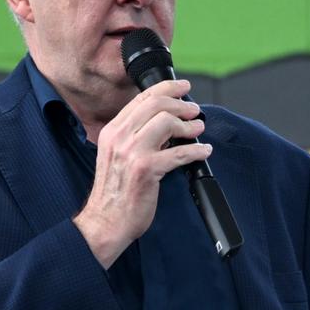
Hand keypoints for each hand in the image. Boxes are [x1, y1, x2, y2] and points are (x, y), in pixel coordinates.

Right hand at [73, 79, 212, 268]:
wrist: (105, 221)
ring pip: (167, 123)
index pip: (141, 99)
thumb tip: (164, 120)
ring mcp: (132, 153)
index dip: (166, 88)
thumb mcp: (115, 154)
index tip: (182, 87)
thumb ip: (133, 135)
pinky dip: (196, 150)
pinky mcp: (146, 170)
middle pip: (156, 105)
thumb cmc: (114, 191)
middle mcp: (120, 137)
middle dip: (181, 104)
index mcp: (112, 131)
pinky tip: (203, 151)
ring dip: (189, 126)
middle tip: (194, 110)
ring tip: (198, 130)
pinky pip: (179, 153)